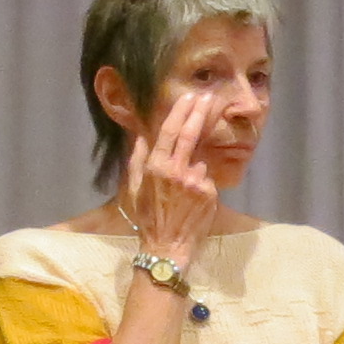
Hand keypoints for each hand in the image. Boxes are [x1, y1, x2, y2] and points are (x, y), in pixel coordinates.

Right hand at [119, 86, 222, 266]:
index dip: (181, 111)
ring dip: (196, 166)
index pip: (169, 131)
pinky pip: (206, 180)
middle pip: (190, 134)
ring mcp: (194, 181)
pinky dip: (202, 184)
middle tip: (209, 98)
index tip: (190, 96)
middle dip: (200, 113)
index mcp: (155, 167)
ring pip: (200, 161)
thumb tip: (140, 135)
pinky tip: (193, 201)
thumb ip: (137, 159)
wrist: (166, 247)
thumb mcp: (135, 188)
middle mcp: (176, 171)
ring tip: (185, 189)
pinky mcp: (208, 193)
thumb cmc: (148, 218)